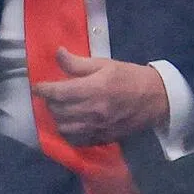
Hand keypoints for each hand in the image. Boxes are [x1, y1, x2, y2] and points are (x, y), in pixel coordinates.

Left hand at [32, 48, 168, 146]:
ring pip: (64, 128)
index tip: (37, 86)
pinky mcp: (103, 138)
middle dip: (49, 102)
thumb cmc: (129, 77)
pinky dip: (68, 132)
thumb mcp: (104, 64)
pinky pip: (77, 140)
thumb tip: (58, 53)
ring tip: (60, 108)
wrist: (156, 99)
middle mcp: (93, 111)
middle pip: (58, 111)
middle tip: (51, 94)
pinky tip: (70, 123)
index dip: (43, 89)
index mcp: (93, 89)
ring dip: (57, 118)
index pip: (58, 93)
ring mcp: (98, 127)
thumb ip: (78, 63)